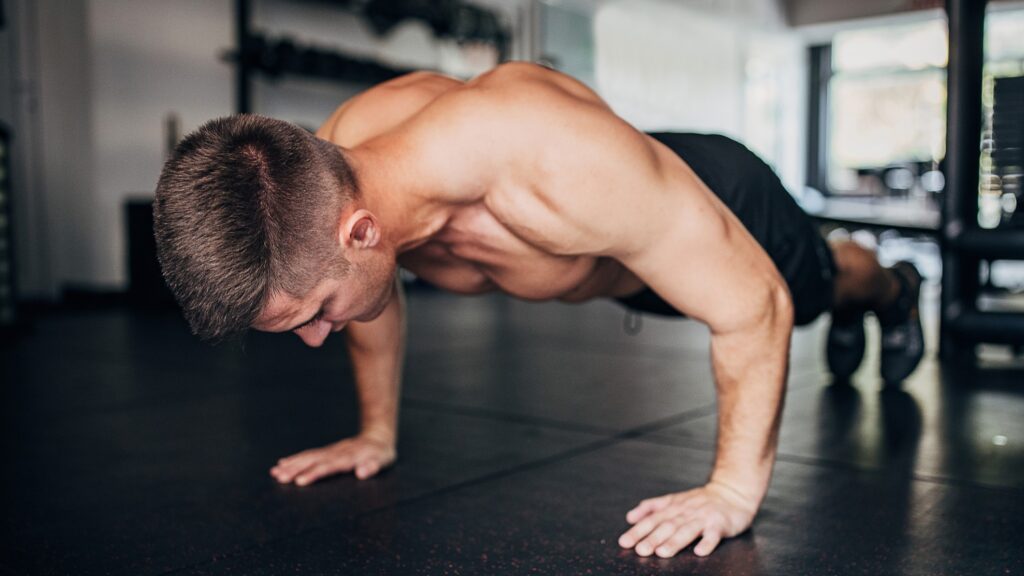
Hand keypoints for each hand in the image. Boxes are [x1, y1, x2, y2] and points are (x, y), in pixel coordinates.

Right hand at [270, 432, 395, 485]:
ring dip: (291, 464)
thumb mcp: (384, 460)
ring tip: (274, 472)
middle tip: (278, 477)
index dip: (315, 473)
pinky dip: (295, 458)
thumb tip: (362, 473)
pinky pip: (309, 454)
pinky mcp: (327, 451)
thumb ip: (373, 466)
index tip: (300, 481)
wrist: (378, 436)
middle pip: (313, 460)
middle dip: (295, 469)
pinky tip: (283, 463)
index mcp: (349, 457)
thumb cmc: (381, 453)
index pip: (329, 466)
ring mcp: (330, 450)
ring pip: (308, 456)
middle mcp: (336, 452)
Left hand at [618, 482, 757, 557]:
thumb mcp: (674, 499)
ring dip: (674, 542)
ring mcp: (703, 518)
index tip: (625, 542)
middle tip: (640, 550)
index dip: (638, 530)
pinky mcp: (720, 524)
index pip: (652, 519)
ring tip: (662, 552)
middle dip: (652, 538)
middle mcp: (686, 512)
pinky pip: (713, 535)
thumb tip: (630, 517)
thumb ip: (652, 507)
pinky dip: (707, 544)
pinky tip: (699, 552)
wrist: (732, 493)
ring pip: (687, 530)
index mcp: (673, 507)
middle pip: (667, 525)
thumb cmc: (701, 500)